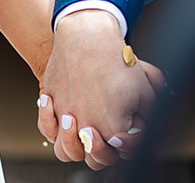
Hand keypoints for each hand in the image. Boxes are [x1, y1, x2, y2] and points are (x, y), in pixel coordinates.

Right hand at [37, 9, 163, 169]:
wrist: (88, 34)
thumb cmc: (115, 59)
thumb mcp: (145, 89)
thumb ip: (147, 116)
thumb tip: (143, 130)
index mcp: (112, 128)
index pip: (121, 153)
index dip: (127, 145)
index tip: (124, 134)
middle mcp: (86, 127)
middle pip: (95, 159)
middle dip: (104, 150)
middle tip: (107, 133)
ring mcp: (65, 116)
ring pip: (66, 152)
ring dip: (76, 146)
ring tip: (83, 129)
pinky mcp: (51, 103)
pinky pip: (46, 128)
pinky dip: (52, 127)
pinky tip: (63, 116)